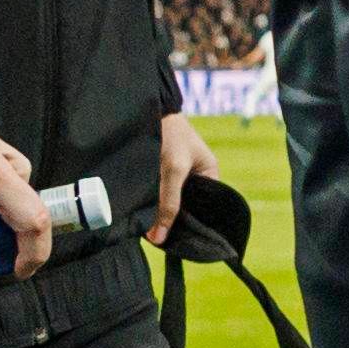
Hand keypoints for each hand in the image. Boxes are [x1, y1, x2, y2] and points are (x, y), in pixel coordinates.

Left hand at [156, 106, 215, 235]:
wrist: (150, 107)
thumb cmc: (170, 135)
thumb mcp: (173, 170)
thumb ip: (168, 203)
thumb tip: (158, 239)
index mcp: (210, 177)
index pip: (204, 210)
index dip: (189, 225)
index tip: (171, 240)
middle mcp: (194, 179)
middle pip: (184, 209)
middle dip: (169, 221)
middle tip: (154, 236)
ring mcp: (176, 176)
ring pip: (167, 203)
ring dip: (156, 213)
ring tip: (145, 227)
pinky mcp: (158, 174)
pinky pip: (155, 195)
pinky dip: (148, 204)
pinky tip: (139, 213)